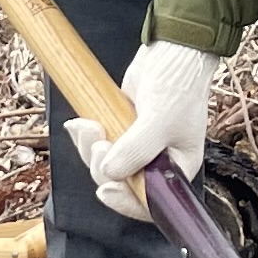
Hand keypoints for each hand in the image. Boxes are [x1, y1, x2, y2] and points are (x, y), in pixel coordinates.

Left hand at [64, 41, 218, 223]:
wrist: (170, 54)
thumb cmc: (178, 88)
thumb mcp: (159, 121)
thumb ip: (135, 151)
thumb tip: (109, 172)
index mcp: (175, 171)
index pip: (149, 203)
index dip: (125, 202)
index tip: (106, 190)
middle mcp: (156, 165)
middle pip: (120, 184)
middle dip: (102, 166)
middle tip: (99, 141)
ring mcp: (136, 149)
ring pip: (104, 165)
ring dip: (90, 148)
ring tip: (89, 125)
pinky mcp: (121, 132)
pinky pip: (98, 145)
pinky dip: (86, 136)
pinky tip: (80, 124)